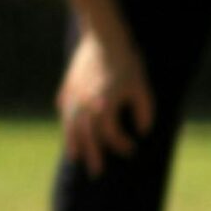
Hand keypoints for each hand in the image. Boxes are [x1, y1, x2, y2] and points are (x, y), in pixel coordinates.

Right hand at [56, 33, 153, 175]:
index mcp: (104, 104)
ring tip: (76, 158)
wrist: (103, 37)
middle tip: (96, 173)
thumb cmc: (126, 62)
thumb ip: (144, 110)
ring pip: (71, 125)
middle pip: (87, 135)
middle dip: (92, 155)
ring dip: (74, 143)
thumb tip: (143, 132)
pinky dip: (67, 123)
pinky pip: (65, 110)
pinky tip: (70, 133)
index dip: (122, 143)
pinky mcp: (68, 86)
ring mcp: (74, 94)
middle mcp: (85, 102)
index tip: (133, 147)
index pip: (111, 133)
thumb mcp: (142, 86)